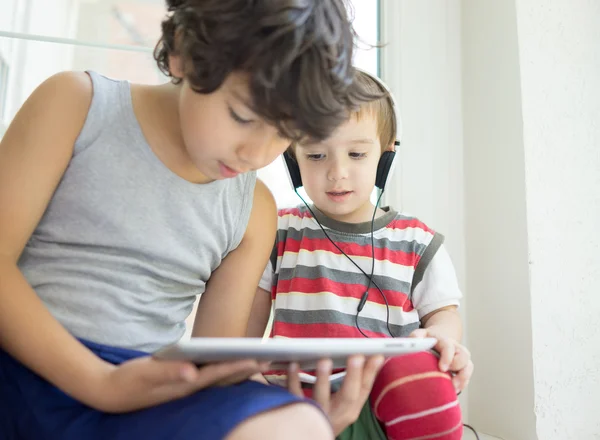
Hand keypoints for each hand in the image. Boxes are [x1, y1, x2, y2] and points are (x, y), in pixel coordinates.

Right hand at [90, 356, 268, 412]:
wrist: (109, 392)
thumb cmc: (128, 381)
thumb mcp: (145, 373)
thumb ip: (168, 373)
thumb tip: (192, 373)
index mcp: (184, 385)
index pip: (217, 375)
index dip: (237, 368)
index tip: (257, 360)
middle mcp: (189, 388)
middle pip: (223, 379)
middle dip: (246, 369)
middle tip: (268, 359)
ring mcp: (185, 387)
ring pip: (218, 380)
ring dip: (238, 371)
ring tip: (257, 361)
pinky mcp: (180, 383)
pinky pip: (208, 378)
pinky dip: (223, 371)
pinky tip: (230, 365)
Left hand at [286, 355, 383, 434]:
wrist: (309, 433)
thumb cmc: (331, 412)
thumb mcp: (347, 403)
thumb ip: (357, 383)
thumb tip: (373, 357)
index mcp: (350, 409)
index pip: (364, 390)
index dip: (371, 373)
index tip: (377, 356)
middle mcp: (336, 413)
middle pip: (347, 396)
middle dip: (353, 376)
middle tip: (356, 357)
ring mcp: (317, 414)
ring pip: (320, 398)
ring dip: (323, 379)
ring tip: (325, 361)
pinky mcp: (296, 412)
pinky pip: (294, 395)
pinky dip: (293, 379)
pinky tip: (294, 364)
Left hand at [410, 327, 473, 392]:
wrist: (438, 341)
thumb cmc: (427, 340)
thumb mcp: (420, 335)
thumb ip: (416, 336)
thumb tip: (414, 341)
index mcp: (444, 340)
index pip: (449, 347)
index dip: (447, 358)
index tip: (442, 368)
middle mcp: (456, 348)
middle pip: (464, 356)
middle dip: (457, 367)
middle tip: (447, 377)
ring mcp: (461, 358)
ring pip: (468, 367)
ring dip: (462, 379)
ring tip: (452, 388)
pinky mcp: (463, 368)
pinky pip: (467, 376)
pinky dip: (462, 384)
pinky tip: (453, 390)